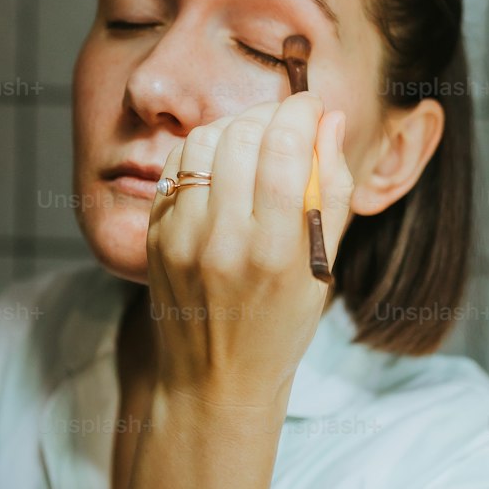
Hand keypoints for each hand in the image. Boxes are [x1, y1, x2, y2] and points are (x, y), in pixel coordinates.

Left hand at [145, 90, 351, 411]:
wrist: (214, 380)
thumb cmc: (280, 326)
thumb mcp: (322, 268)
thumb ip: (332, 191)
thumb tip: (329, 122)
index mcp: (277, 252)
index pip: (285, 149)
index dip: (302, 112)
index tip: (313, 108)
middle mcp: (225, 241)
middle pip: (244, 136)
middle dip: (272, 114)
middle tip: (287, 122)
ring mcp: (183, 238)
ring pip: (206, 142)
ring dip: (235, 126)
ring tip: (255, 140)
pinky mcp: (156, 236)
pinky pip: (178, 167)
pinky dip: (204, 151)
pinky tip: (223, 163)